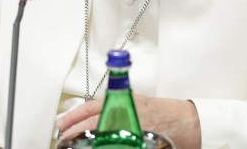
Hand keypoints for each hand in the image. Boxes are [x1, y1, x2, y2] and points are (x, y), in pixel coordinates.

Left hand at [56, 94, 200, 148]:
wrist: (185, 122)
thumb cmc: (163, 113)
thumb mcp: (137, 102)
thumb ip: (116, 107)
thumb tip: (92, 118)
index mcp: (124, 102)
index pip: (91, 107)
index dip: (74, 116)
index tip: (62, 123)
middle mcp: (125, 115)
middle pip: (92, 125)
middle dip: (74, 132)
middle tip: (63, 138)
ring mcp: (130, 131)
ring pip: (100, 137)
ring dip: (85, 142)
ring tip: (73, 146)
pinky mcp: (138, 142)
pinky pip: (115, 145)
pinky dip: (105, 146)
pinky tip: (95, 148)